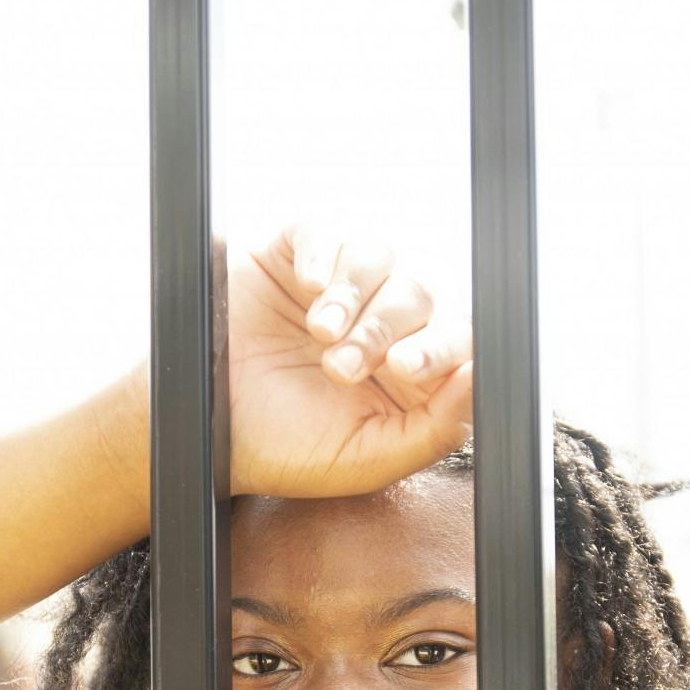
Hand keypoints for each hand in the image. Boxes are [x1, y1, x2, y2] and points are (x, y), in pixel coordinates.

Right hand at [226, 225, 473, 499]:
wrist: (206, 433)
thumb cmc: (288, 451)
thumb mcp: (369, 459)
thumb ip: (435, 427)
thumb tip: (483, 380)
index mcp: (410, 371)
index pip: (456, 338)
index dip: (442, 345)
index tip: (406, 368)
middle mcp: (382, 321)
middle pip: (419, 292)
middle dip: (384, 329)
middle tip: (341, 369)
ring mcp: (339, 285)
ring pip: (377, 255)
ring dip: (352, 295)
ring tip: (319, 335)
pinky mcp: (294, 256)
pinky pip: (323, 230)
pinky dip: (320, 254)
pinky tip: (304, 288)